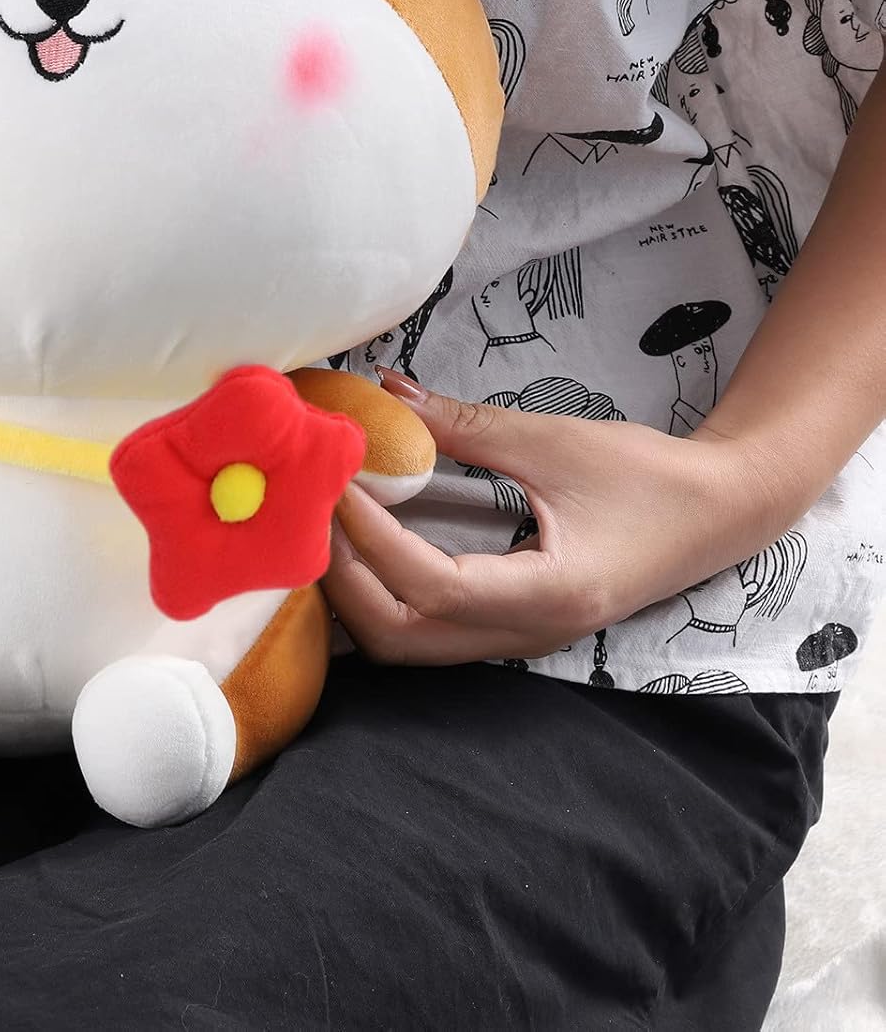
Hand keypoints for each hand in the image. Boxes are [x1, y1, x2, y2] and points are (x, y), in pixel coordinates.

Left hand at [322, 370, 796, 664]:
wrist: (720, 511)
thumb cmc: (646, 474)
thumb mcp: (552, 440)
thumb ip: (463, 425)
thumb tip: (387, 392)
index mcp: (548, 594)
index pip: (430, 583)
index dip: (370, 537)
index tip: (334, 484)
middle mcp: (528, 634)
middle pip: (403, 638)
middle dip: (346, 581)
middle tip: (316, 512)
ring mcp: (518, 640)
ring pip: (409, 645)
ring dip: (357, 595)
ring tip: (328, 527)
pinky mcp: (512, 627)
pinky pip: (428, 630)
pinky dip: (383, 595)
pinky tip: (363, 545)